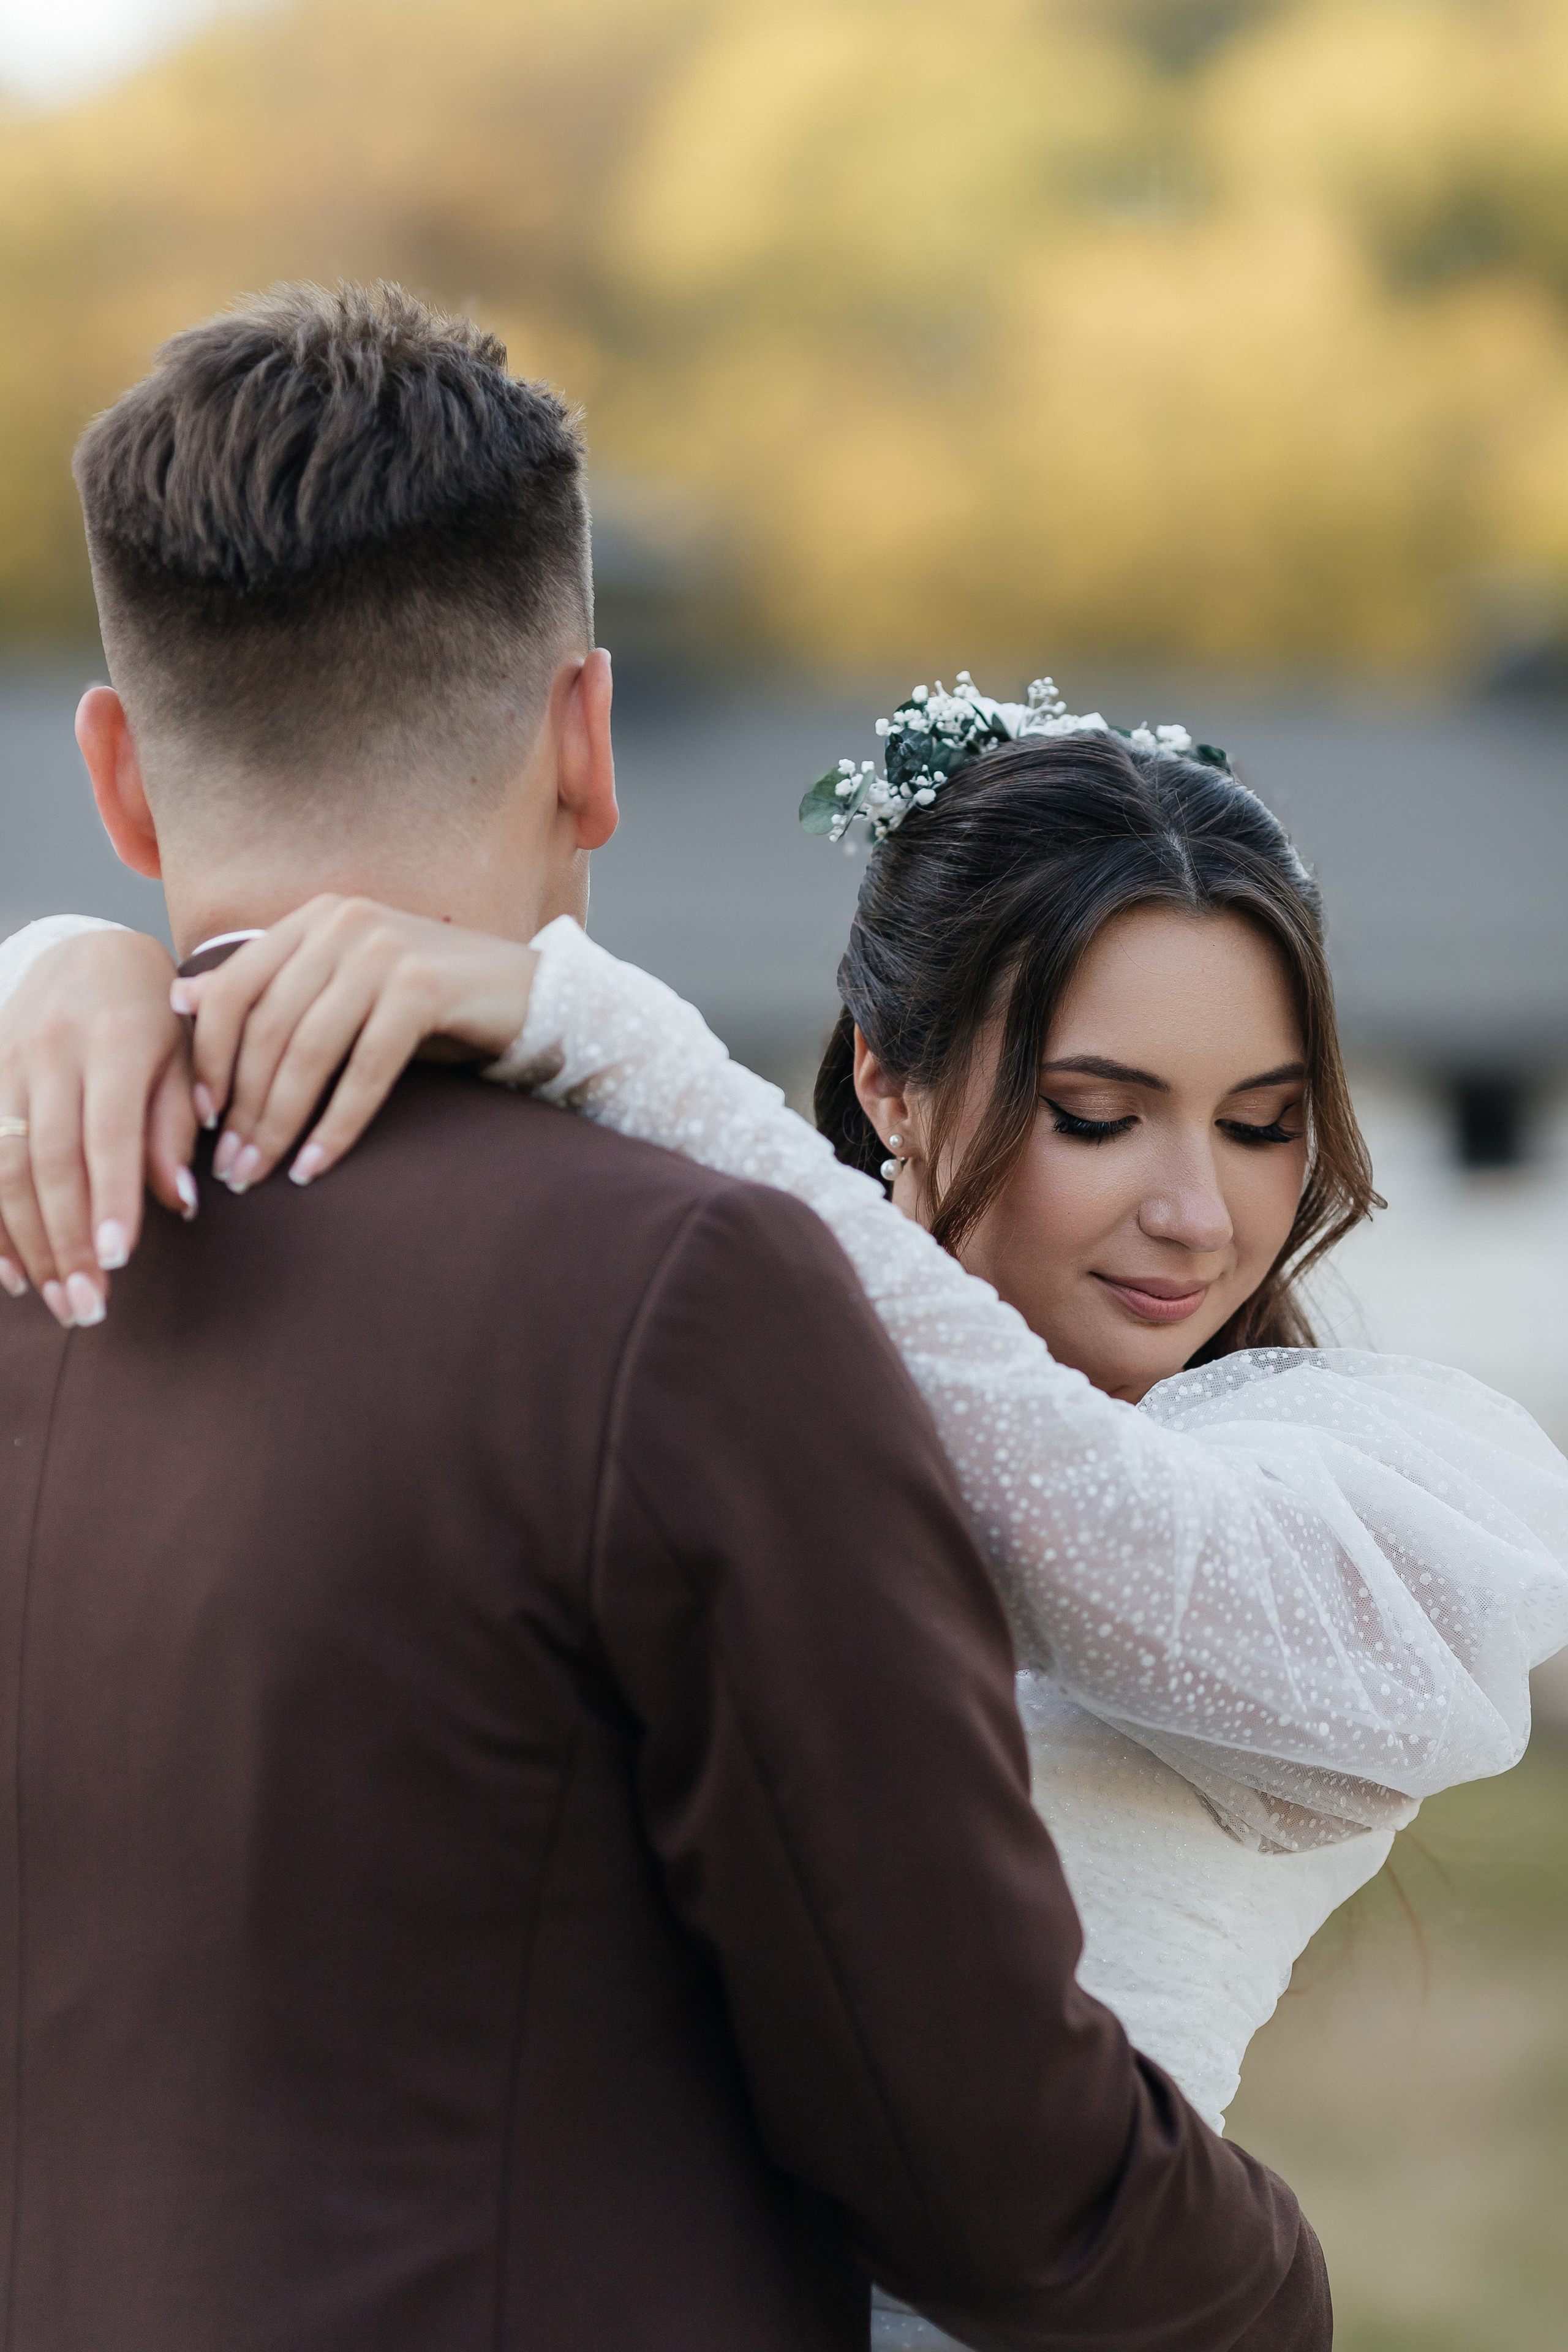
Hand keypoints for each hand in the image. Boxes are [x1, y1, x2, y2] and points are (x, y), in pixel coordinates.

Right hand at [0, 929, 194, 1326]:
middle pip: (49, 1160)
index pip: (108, 1134)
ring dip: (27, 1241)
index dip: (110, 1198)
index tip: (117, 1259)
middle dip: (65, 1240)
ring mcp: (5, 1063)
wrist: (90, 944)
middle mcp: (50, 1052)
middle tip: (88, 1305)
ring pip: (4, 1164)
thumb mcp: (184, 1055)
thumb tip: (179, 1202)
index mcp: (114, 1042)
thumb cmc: (154, 1012)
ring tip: (56, 1299)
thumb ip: (176, 1126)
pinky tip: (10, 1272)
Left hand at [176, 896, 538, 1193]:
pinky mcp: (424, 987)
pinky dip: (336, 1125)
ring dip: (279, 1123)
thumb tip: (183, 1004)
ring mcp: (385, 950)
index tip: (200, 1118)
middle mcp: (345, 923)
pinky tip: (316, 1166)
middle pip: (267, 1026)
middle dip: (241, 1106)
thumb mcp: (345, 991)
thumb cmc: (432, 1004)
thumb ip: (274, 993)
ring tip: (262, 1174)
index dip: (208, 1056)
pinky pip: (364, 1070)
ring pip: (309, 1051)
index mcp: (316, 917)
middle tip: (230, 1168)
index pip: (233, 987)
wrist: (531, 996)